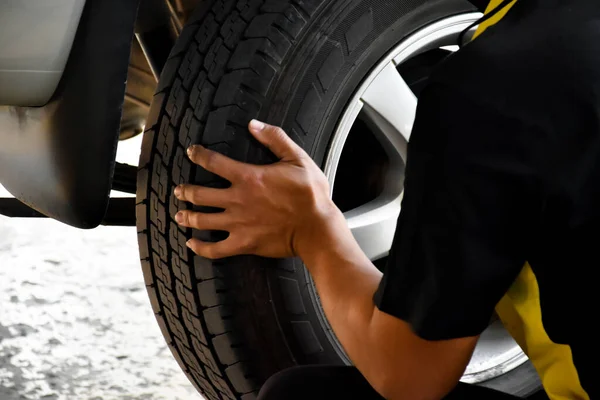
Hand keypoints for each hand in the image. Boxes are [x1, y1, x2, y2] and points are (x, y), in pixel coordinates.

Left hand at [173, 120, 342, 258]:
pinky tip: (192, 244)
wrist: (317, 229)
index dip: (198, 155)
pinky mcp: (243, 244)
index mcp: (249, 178)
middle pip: (199, 194)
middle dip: (185, 191)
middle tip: (179, 190)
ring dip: (187, 217)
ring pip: (202, 221)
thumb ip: (275, 139)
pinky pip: (214, 249)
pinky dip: (200, 247)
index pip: (213, 162)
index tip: (191, 152)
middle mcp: (238, 200)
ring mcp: (238, 224)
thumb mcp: (298, 159)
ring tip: (179, 215)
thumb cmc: (311, 195)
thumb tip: (254, 124)